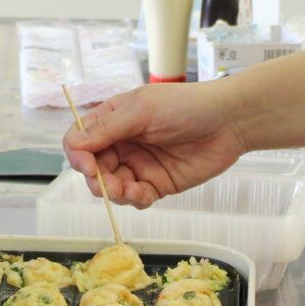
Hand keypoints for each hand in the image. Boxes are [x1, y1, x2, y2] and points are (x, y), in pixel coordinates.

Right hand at [63, 81, 247, 207]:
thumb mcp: (143, 110)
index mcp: (114, 119)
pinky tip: (145, 195)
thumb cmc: (187, 105)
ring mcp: (139, 164)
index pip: (81, 140)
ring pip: (112, 187)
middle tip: (110, 185)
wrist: (229, 121)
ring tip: (131, 190)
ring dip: (116, 193)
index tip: (88, 166)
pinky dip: (135, 200)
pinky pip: (136, 198)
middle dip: (98, 180)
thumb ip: (108, 129)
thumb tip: (75, 144)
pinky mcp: (157, 183)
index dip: (79, 155)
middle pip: (93, 168)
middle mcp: (123, 143)